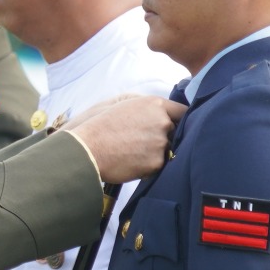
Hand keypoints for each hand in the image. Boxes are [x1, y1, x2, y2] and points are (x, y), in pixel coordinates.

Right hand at [65, 96, 184, 183]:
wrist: (86, 150)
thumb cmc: (99, 126)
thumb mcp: (122, 104)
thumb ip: (147, 107)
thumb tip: (164, 114)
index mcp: (154, 105)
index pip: (183, 111)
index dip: (180, 120)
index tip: (175, 126)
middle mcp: (162, 122)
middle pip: (175, 132)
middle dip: (164, 137)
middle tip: (142, 142)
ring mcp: (160, 143)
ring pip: (167, 149)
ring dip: (154, 152)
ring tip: (131, 152)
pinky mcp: (156, 162)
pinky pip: (158, 165)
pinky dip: (147, 166)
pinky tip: (129, 162)